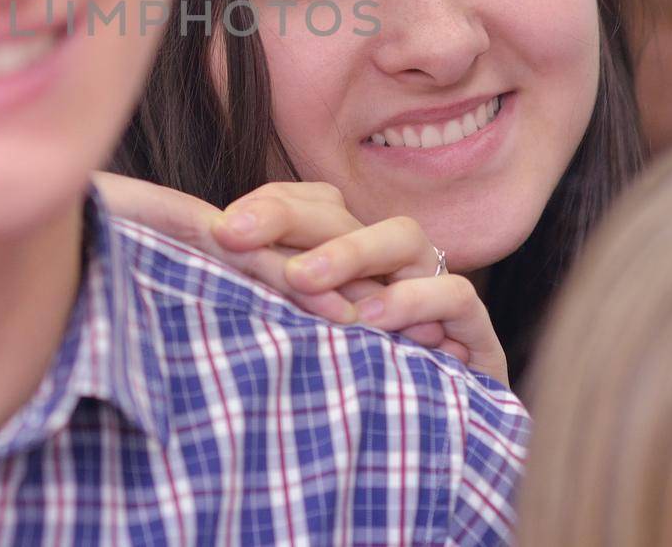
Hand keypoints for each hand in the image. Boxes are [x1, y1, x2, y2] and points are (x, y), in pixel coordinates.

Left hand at [213, 181, 507, 385]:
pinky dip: (414, 301)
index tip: (220, 229)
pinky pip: (455, 295)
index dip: (269, 206)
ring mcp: (436, 291)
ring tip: (300, 279)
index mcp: (349, 258)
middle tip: (235, 235)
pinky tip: (372, 321)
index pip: (311, 205)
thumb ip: (267, 309)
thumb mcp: (302, 349)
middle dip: (287, 218)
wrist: (431, 466)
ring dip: (349, 252)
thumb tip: (197, 279)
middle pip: (345, 215)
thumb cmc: (354, 399)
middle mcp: (392, 265)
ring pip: (404, 236)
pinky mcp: (475, 333)